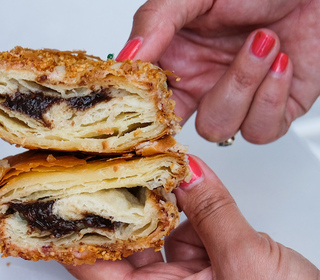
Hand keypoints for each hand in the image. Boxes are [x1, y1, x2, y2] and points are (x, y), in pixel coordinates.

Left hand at [65, 156, 319, 279]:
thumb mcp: (245, 258)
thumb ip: (211, 209)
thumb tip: (183, 171)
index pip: (88, 267)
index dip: (67, 235)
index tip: (49, 199)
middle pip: (122, 244)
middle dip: (115, 207)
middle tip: (102, 164)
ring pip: (161, 232)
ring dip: (159, 203)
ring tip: (148, 163)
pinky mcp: (218, 273)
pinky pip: (193, 233)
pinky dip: (193, 209)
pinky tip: (190, 182)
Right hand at [118, 0, 319, 143]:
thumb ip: (154, 23)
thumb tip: (125, 57)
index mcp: (174, 61)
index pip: (144, 102)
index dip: (142, 110)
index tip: (143, 102)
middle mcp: (202, 84)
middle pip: (176, 129)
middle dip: (185, 112)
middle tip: (203, 75)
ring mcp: (237, 100)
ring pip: (219, 129)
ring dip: (242, 85)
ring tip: (262, 42)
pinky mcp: (274, 110)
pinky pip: (260, 130)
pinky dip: (270, 97)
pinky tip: (279, 62)